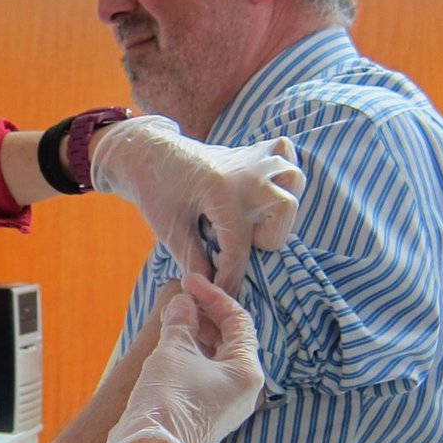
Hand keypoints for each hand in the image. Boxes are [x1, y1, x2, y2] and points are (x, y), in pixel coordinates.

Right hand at [86, 274, 262, 442]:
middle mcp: (246, 391)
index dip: (212, 296)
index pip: (238, 320)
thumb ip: (182, 321)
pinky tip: (172, 346)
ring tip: (173, 319)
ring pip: (218, 358)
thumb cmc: (167, 400)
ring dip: (197, 335)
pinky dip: (193, 356)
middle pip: (231, 339)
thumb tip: (184, 303)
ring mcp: (229, 406)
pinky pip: (208, 376)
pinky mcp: (210, 415)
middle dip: (206, 315)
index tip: (188, 282)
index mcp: (248, 372)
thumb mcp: (173, 351)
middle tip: (180, 298)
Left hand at [90, 116, 305, 291]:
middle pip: (284, 208)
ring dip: (279, 205)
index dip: (231, 276)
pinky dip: (281, 173)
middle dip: (267, 236)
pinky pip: (286, 154)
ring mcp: (253, 157)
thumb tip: (211, 288)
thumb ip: (192, 257)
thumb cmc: (155, 189)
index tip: (223, 292)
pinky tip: (262, 189)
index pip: (240, 245)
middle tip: (239, 241)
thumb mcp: (168, 227)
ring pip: (293, 179)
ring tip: (252, 217)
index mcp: (221, 191)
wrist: (149, 153)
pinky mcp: (254, 150)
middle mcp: (246, 172)